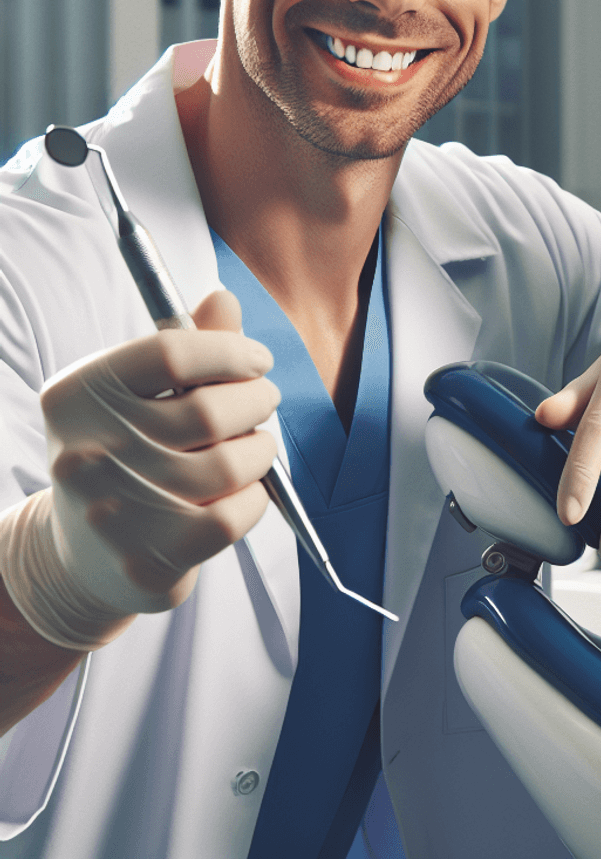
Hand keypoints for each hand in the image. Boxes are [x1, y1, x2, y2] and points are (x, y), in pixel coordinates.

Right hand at [0, 291, 279, 649]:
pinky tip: (243, 491)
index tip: (257, 360)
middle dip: (257, 399)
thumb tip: (224, 300)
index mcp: (78, 395)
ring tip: (255, 447)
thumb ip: (185, 348)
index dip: (229, 351)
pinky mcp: (147, 558)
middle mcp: (86, 451)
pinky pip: (235, 514)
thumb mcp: (138, 397)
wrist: (83, 558)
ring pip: (232, 463)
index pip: (169, 353)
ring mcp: (113, 510)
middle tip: (263, 401)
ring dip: (261, 450)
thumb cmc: (125, 456)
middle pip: (210, 410)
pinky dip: (256, 497)